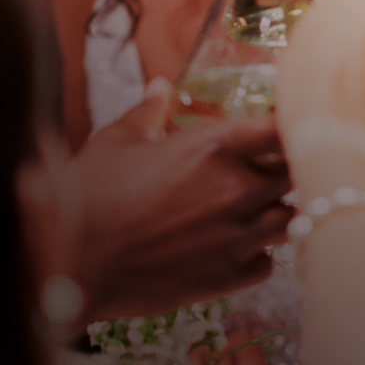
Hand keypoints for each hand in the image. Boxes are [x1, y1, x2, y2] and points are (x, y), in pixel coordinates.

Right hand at [72, 80, 290, 319]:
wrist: (66, 265)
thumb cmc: (84, 197)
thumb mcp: (114, 142)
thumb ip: (148, 113)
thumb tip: (161, 88)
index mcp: (213, 148)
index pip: (282, 127)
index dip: (290, 126)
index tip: (285, 129)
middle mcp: (237, 190)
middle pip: (298, 174)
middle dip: (288, 171)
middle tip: (269, 172)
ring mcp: (238, 236)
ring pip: (292, 220)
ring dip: (277, 213)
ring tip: (253, 212)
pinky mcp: (229, 276)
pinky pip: (268, 263)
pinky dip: (257, 255)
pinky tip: (234, 249)